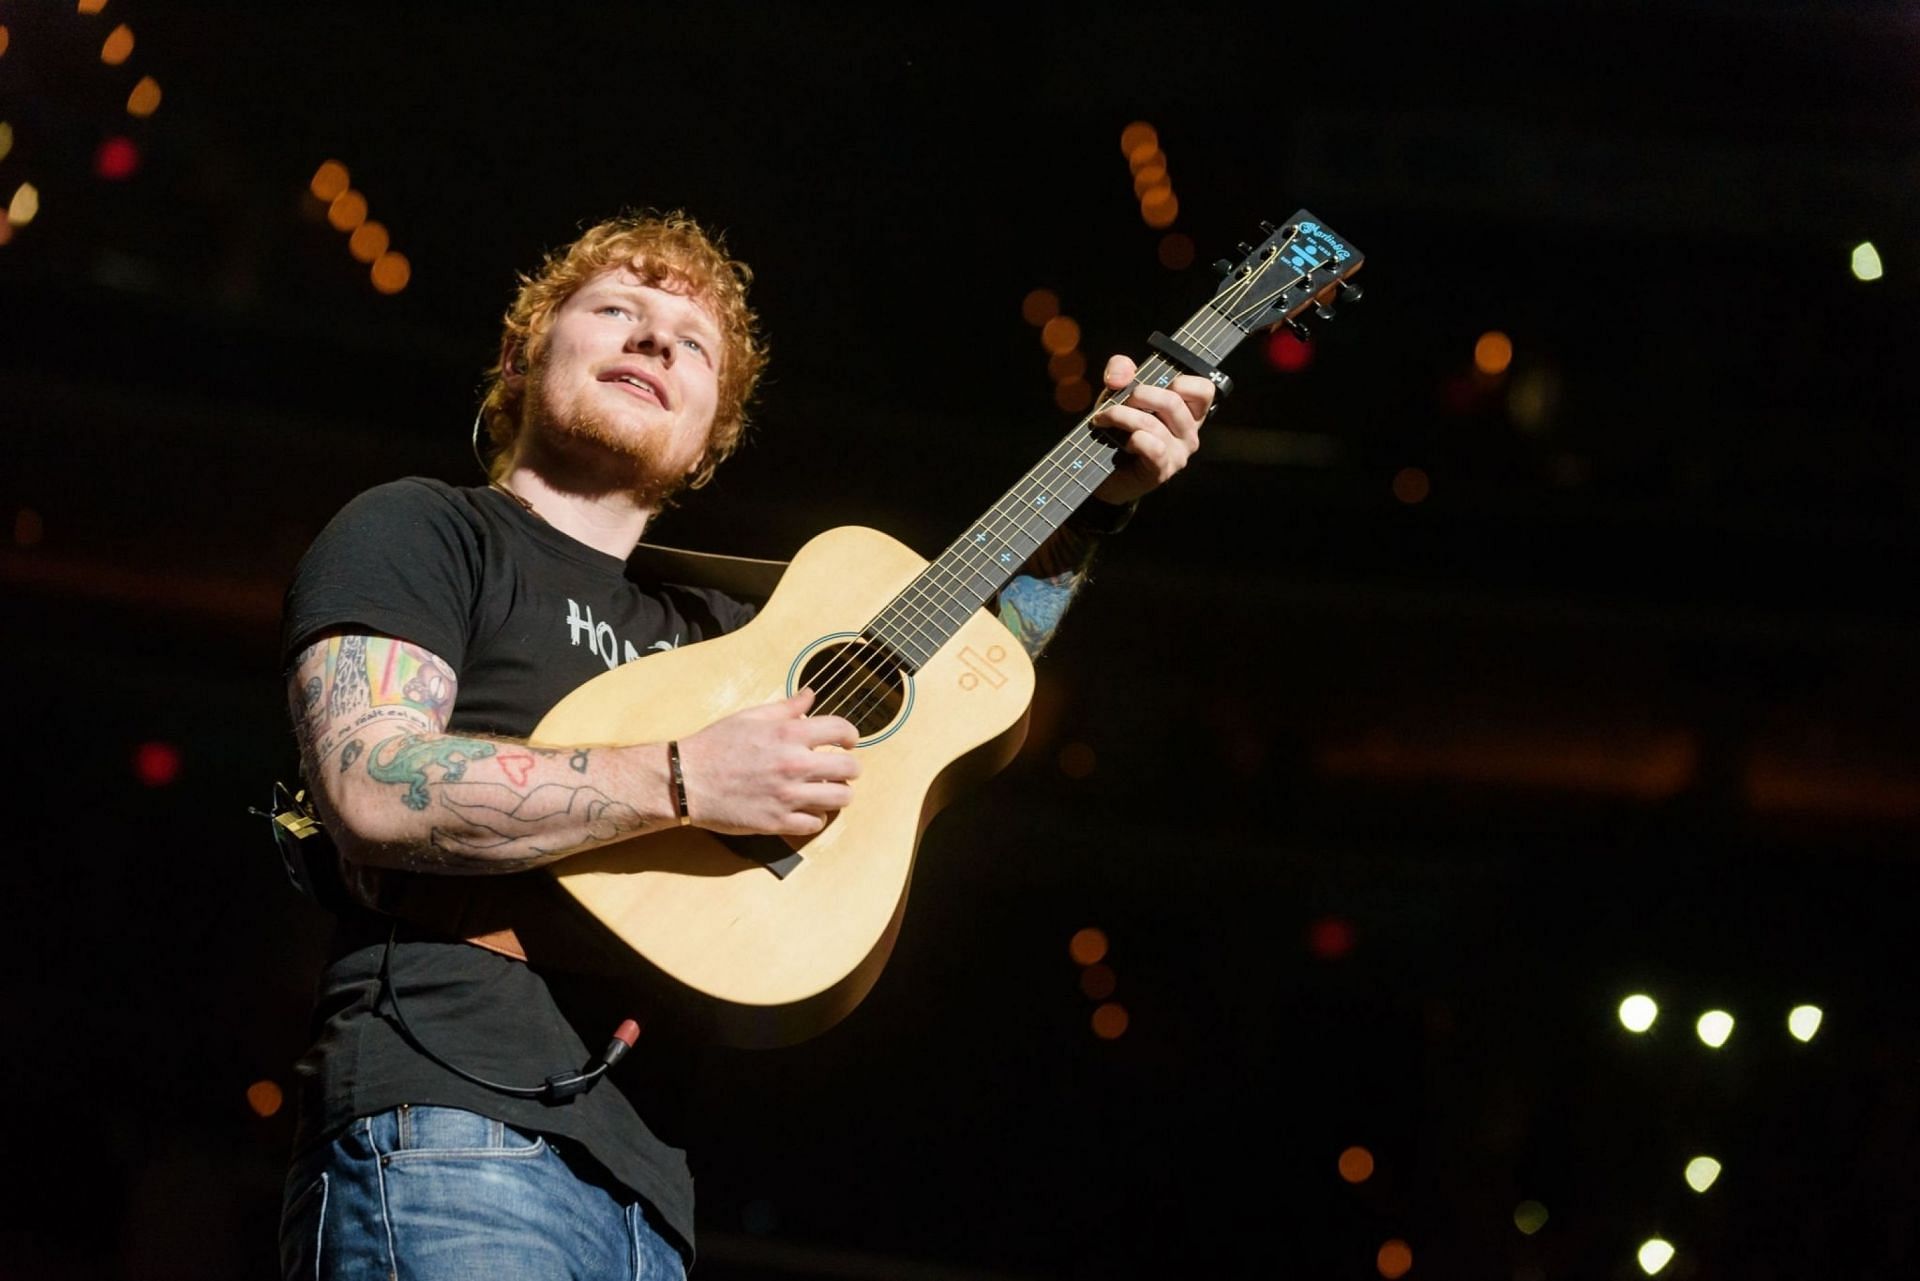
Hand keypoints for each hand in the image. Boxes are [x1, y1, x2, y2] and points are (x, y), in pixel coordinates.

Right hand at [674, 688, 860, 835]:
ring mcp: (788, 796)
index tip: (848, 742)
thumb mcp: (750, 717)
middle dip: (849, 768)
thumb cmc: (715, 745)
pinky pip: (816, 824)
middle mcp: (794, 764)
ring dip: (837, 794)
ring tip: (826, 791)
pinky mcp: (777, 822)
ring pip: (840, 799)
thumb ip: (785, 708)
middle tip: (839, 770)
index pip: (841, 730)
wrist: (686, 780)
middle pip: (849, 769)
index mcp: (789, 734)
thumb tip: (810, 695)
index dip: (850, 735)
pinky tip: (806, 809)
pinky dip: (815, 818)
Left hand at [1089, 355, 1211, 504]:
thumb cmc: (1117, 428)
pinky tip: (1121, 442)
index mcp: (1188, 413)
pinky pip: (1152, 446)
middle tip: (1117, 401)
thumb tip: (1119, 377)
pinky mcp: (1162, 470)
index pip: (1204, 390)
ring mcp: (1178, 454)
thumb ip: (1121, 371)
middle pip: (1172, 401)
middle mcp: (1189, 434)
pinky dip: (1132, 438)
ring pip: (1153, 424)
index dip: (1180, 380)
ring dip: (1121, 416)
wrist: (1101, 469)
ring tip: (1104, 419)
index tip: (1153, 385)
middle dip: (1138, 394)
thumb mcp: (1118, 392)